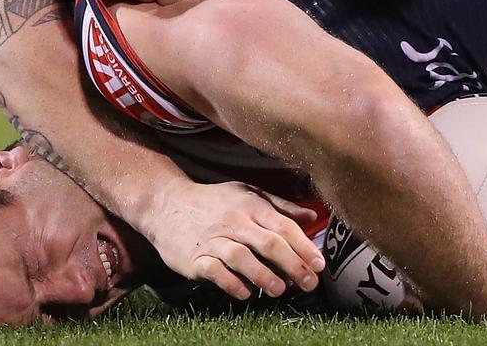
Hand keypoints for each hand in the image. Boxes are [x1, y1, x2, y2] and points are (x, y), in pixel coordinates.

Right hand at [142, 180, 325, 299]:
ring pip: (241, 257)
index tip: (320, 265)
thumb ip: (280, 206)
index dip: (303, 246)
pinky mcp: (195, 257)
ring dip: (263, 275)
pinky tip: (244, 292)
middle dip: (292, 264)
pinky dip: (231, 283)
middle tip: (309, 283)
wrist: (166, 203)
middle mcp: (233, 221)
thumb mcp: (246, 193)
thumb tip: (312, 215)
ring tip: (280, 290)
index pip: (282, 226)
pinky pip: (214, 271)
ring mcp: (213, 239)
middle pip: (267, 242)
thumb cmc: (213, 202)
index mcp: (249, 205)